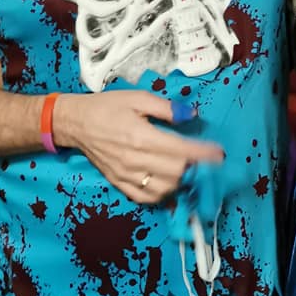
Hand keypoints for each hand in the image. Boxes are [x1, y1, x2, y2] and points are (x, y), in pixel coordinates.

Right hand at [55, 91, 223, 203]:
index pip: (182, 151)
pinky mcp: (119, 183)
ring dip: (182, 182)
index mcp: (141, 136)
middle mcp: (135, 159)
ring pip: (164, 189)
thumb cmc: (107, 107)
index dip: (204, 154)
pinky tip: (171, 185)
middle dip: (198, 169)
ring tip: (191, 172)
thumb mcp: (138, 98)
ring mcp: (126, 175)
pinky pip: (146, 198)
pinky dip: (163, 195)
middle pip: (177, 173)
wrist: (76, 123)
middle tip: (208, 162)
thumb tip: (191, 115)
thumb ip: (166, 108)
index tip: (218, 154)